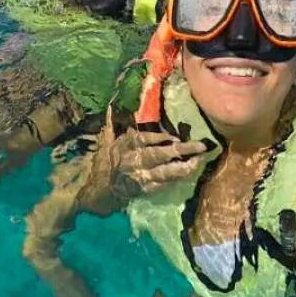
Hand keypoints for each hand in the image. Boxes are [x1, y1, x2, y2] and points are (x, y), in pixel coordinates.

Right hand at [92, 127, 209, 207]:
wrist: (94, 189)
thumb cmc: (102, 161)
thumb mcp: (104, 140)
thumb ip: (111, 122)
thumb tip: (110, 106)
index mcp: (124, 145)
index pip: (145, 138)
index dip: (162, 137)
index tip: (176, 136)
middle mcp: (132, 161)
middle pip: (160, 154)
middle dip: (182, 149)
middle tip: (200, 145)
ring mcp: (139, 177)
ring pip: (165, 172)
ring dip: (184, 166)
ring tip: (200, 160)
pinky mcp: (144, 190)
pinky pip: (163, 184)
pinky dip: (177, 178)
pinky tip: (189, 172)